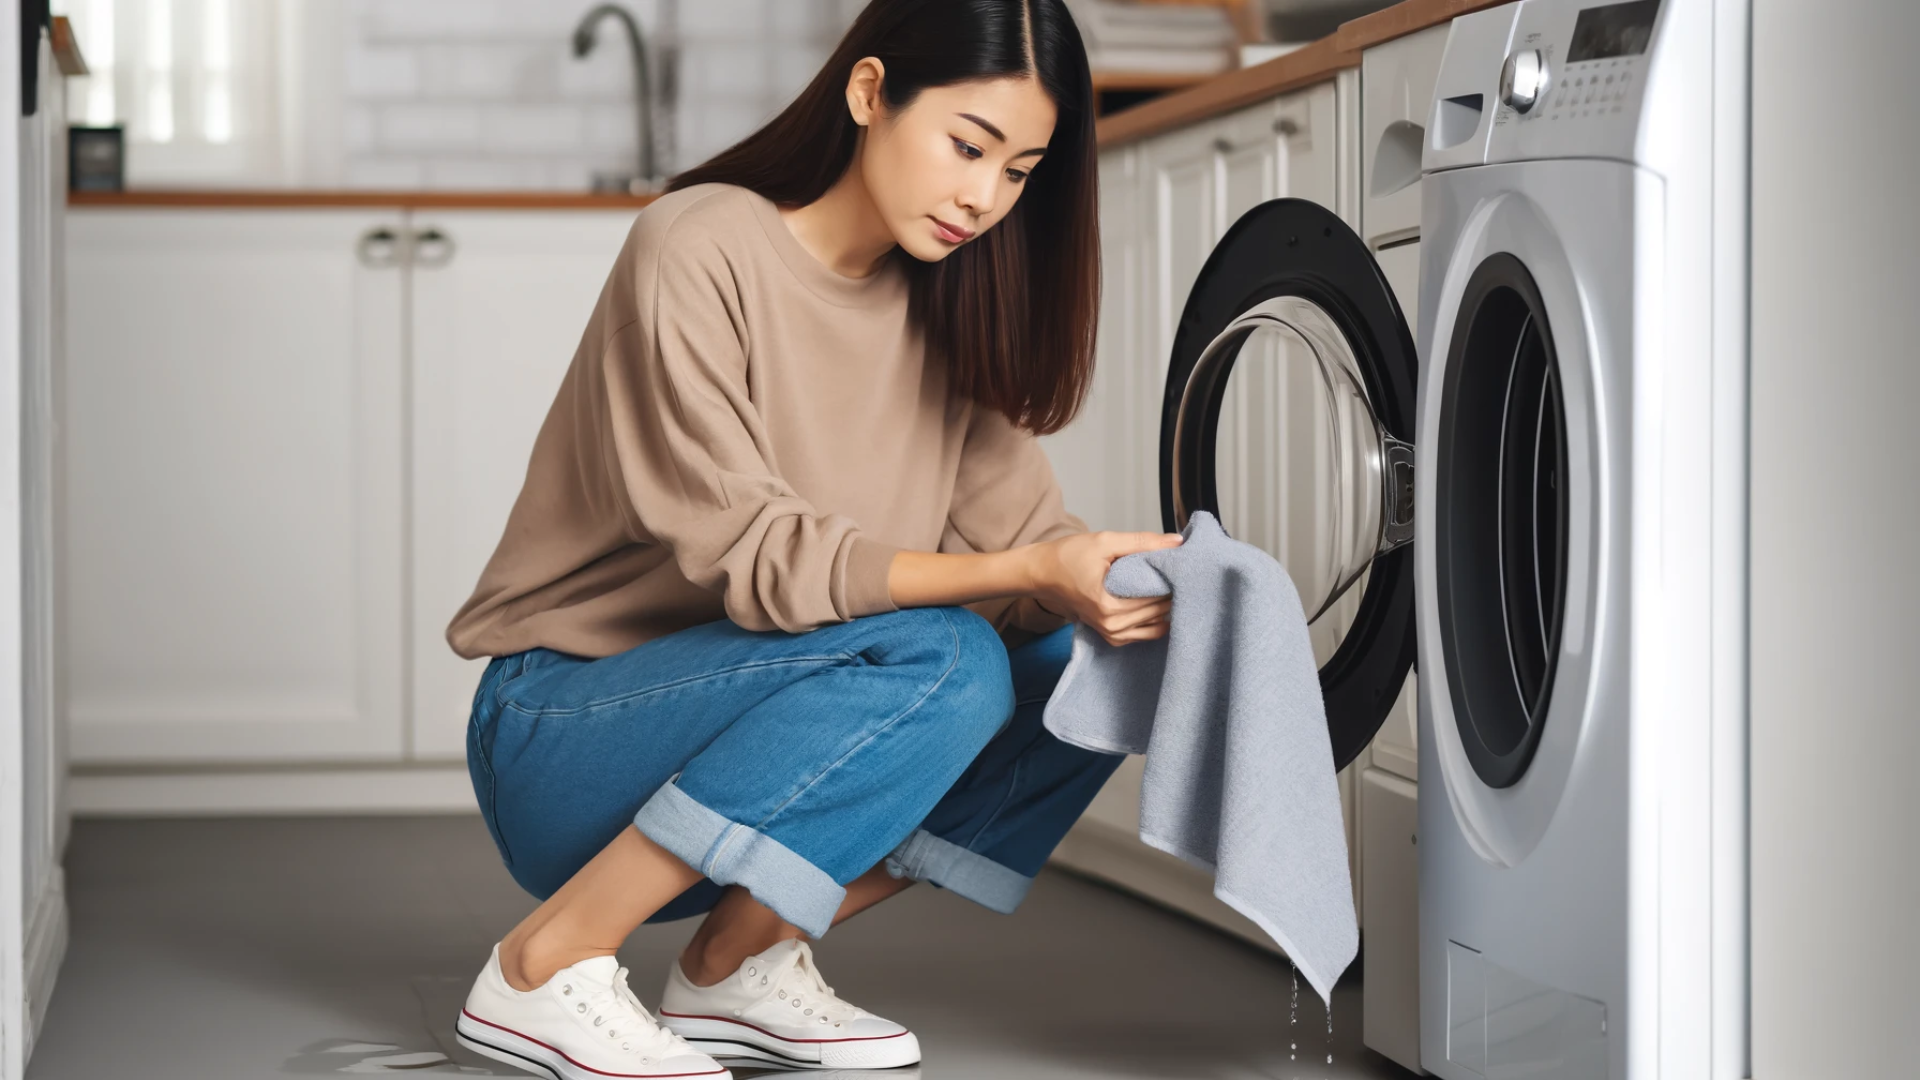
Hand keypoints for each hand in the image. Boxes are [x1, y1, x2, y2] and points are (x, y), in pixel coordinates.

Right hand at [1025, 531, 1183, 646]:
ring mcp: (1111, 634)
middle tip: (1178, 572)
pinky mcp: (1111, 636)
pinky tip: (1157, 600)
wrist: (1042, 573)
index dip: (1173, 579)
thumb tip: (1177, 541)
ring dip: (1166, 607)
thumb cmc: (1068, 556)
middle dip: (1172, 591)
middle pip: (1160, 611)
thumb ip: (1142, 542)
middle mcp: (1112, 626)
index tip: (1179, 564)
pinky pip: (1144, 633)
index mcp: (1109, 606)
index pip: (1157, 596)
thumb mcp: (1105, 542)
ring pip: (1157, 626)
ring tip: (1168, 584)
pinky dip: (1154, 619)